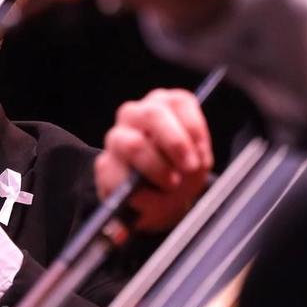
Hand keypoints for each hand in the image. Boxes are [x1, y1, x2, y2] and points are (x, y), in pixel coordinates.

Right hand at [96, 88, 214, 232]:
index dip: (193, 128)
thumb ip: (196, 160)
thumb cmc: (180, 174)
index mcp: (165, 106)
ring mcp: (117, 137)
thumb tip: (184, 166)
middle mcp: (137, 114)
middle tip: (190, 167)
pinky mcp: (104, 164)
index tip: (202, 153)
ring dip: (157, 169)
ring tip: (171, 185)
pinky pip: (118, 176)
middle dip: (176, 143)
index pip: (178, 103)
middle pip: (153, 115)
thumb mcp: (197, 166)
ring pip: (134, 144)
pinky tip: (148, 199)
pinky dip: (138, 193)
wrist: (158, 203)